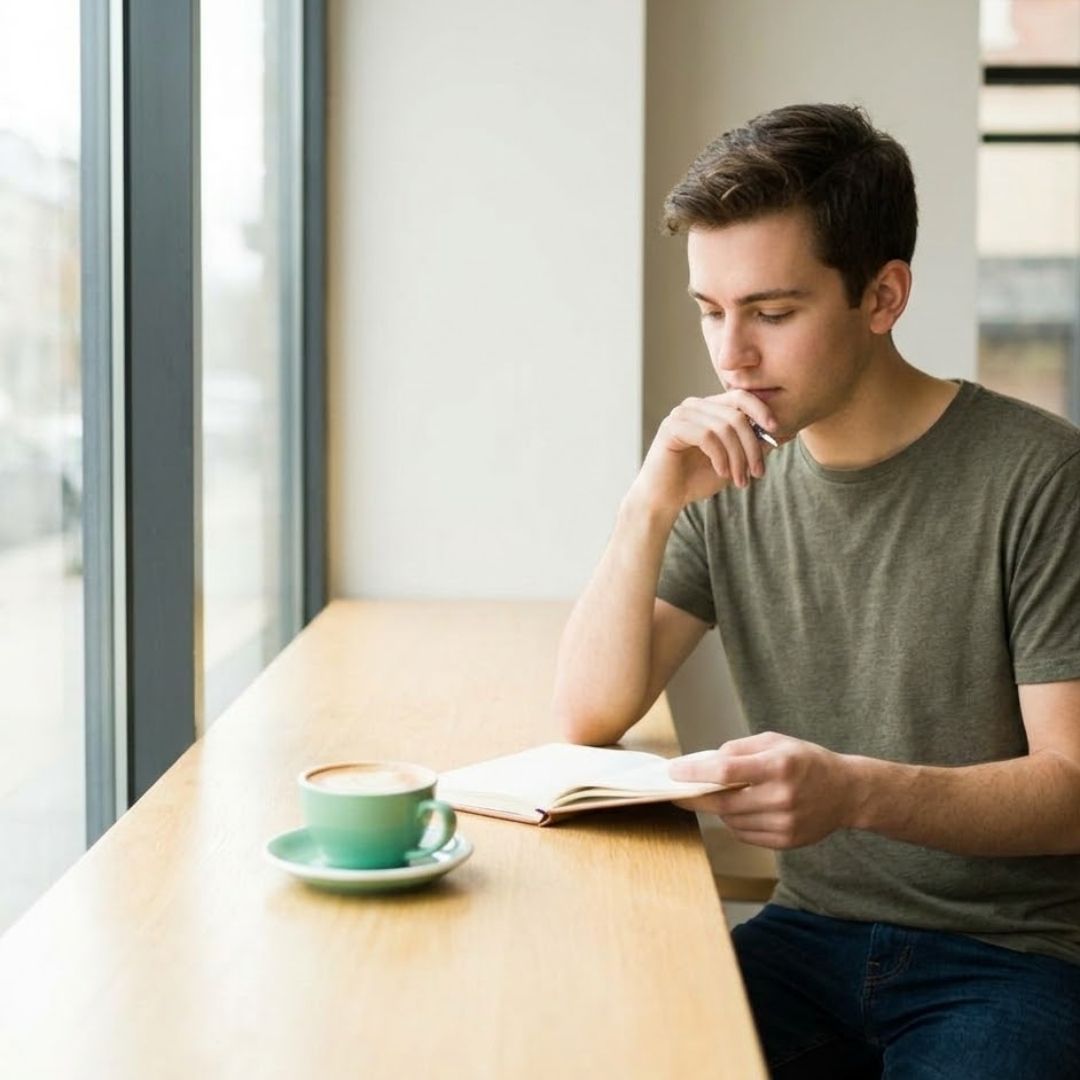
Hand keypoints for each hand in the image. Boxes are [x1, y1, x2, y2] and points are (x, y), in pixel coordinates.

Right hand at [628, 389, 784, 515]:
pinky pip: (707, 436)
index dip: (761, 410)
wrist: (665, 498)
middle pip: (737, 415)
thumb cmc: (697, 479)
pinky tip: (721, 473)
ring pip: (724, 427)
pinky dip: (720, 457)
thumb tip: (789, 432)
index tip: (777, 431)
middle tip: (757, 473)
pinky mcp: (671, 428)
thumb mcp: (735, 461)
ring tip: (739, 480)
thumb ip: (756, 445)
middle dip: (752, 447)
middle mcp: (694, 406)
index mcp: (709, 407)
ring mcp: (681, 414)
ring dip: (737, 458)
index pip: (741, 396)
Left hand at [667, 732, 860, 848]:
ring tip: (723, 795)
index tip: (673, 772)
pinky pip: (744, 834)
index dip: (695, 773)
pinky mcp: (785, 841)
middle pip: (723, 802)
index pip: (726, 771)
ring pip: (731, 820)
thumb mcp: (774, 741)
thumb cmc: (806, 761)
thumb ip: (738, 750)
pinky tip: (743, 809)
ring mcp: (785, 823)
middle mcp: (782, 797)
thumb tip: (703, 762)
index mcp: (778, 766)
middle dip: (696, 797)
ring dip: (719, 808)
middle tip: (678, 792)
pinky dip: (735, 822)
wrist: (847, 792)